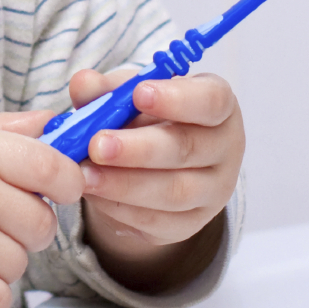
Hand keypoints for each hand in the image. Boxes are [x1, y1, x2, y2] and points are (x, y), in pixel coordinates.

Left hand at [70, 68, 243, 293]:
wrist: (157, 163)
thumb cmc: (150, 116)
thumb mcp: (131, 94)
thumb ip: (108, 88)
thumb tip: (83, 83)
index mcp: (219, 105)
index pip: (212, 100)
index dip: (177, 98)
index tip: (139, 93)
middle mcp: (225, 148)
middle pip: (188, 149)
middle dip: (139, 149)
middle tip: (97, 144)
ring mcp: (212, 191)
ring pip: (173, 192)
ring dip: (124, 185)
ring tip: (85, 175)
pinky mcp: (191, 224)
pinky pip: (157, 221)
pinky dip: (121, 209)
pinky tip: (94, 194)